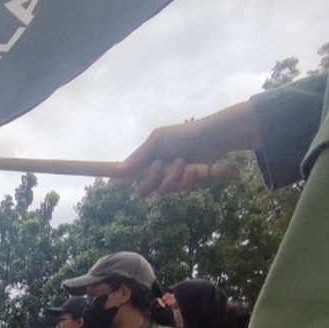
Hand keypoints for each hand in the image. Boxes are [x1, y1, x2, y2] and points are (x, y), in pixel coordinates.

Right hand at [112, 101, 261, 195]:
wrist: (211, 138)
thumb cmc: (182, 135)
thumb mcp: (158, 140)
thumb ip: (139, 156)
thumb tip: (117, 171)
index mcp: (144, 160)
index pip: (126, 175)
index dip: (120, 182)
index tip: (119, 184)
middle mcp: (153, 172)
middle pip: (142, 190)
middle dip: (151, 179)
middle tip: (159, 165)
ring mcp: (168, 179)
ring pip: (161, 191)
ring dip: (172, 177)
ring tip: (182, 162)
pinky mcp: (183, 184)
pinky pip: (178, 191)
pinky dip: (185, 180)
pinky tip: (193, 170)